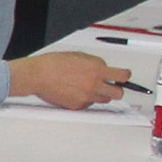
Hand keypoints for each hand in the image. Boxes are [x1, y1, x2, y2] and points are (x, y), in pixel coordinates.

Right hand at [9, 50, 126, 109]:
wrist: (37, 75)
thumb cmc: (53, 64)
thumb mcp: (80, 56)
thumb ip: (96, 64)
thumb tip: (104, 70)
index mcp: (97, 69)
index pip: (123, 76)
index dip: (124, 76)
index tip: (123, 77)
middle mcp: (94, 84)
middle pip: (119, 93)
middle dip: (116, 89)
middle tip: (109, 86)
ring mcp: (86, 96)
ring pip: (104, 100)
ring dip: (100, 94)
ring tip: (87, 88)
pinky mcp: (77, 105)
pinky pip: (88, 104)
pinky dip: (84, 99)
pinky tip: (75, 92)